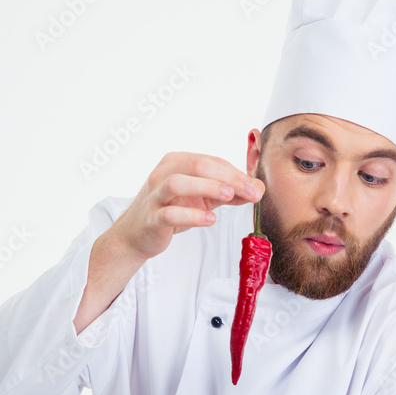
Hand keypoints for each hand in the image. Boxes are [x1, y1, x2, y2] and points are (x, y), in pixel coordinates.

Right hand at [113, 151, 263, 261]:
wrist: (138, 233)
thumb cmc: (171, 209)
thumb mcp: (203, 198)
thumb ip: (229, 192)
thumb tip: (257, 190)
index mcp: (177, 162)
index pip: (210, 161)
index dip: (236, 173)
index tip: (255, 188)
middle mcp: (163, 173)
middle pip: (196, 166)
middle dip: (227, 177)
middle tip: (249, 191)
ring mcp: (155, 195)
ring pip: (177, 183)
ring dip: (206, 187)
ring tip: (228, 196)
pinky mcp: (152, 217)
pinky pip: (169, 214)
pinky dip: (191, 215)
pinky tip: (209, 219)